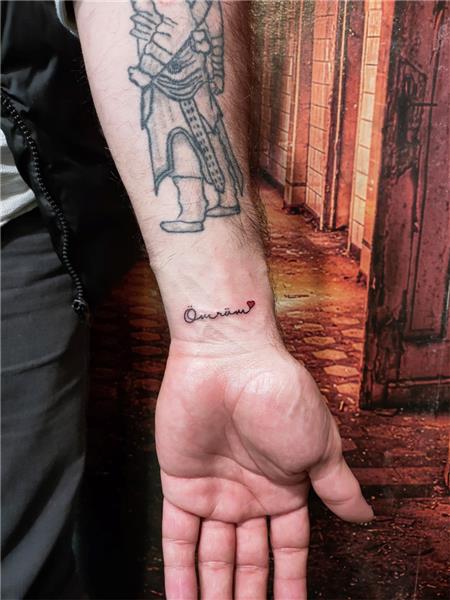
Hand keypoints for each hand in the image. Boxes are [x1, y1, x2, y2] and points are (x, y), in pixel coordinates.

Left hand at [156, 340, 372, 598]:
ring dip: (214, 593)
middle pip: (249, 560)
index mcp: (285, 488)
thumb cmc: (280, 396)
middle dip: (249, 596)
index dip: (289, 584)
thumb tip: (366, 517)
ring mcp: (214, 492)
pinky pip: (178, 538)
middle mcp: (249, 496)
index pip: (288, 550)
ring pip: (214, 557)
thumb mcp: (320, 445)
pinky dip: (179, 572)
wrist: (229, 362)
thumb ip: (337, 486)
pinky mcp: (180, 486)